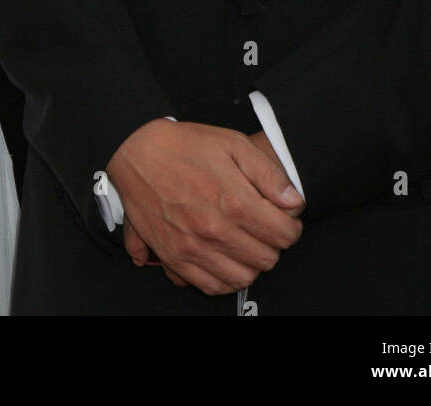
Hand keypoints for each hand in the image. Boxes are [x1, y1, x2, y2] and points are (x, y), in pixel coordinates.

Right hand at [106, 119, 303, 295]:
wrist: (137, 153)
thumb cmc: (184, 145)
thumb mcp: (232, 143)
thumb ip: (268, 174)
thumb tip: (293, 201)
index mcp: (234, 201)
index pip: (284, 235)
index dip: (291, 226)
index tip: (284, 218)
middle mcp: (215, 230)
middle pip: (267, 259)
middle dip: (272, 243)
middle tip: (263, 227)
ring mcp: (193, 248)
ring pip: (242, 278)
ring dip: (250, 263)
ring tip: (245, 241)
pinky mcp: (174, 257)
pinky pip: (210, 286)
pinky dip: (224, 278)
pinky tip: (225, 258)